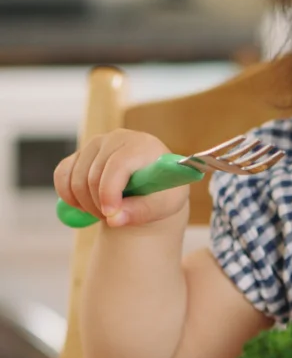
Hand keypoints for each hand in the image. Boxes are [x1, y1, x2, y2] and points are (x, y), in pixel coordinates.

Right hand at [54, 130, 186, 228]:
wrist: (153, 184)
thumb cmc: (162, 192)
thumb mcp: (163, 205)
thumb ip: (141, 212)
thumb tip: (114, 219)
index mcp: (143, 146)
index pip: (118, 164)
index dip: (109, 191)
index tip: (110, 214)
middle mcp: (118, 138)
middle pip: (94, 175)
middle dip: (99, 204)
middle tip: (112, 217)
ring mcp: (96, 143)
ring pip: (76, 178)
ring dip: (85, 203)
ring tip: (106, 211)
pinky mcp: (80, 153)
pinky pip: (62, 175)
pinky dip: (68, 195)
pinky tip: (84, 205)